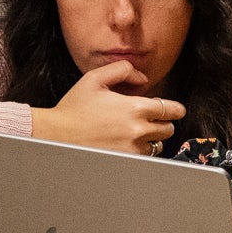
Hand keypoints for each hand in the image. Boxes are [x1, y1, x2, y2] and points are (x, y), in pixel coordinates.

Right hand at [31, 59, 188, 153]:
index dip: (175, 109)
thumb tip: (142, 78)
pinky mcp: (125, 162)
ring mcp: (132, 150)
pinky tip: (127, 144)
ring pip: (158, 146)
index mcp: (135, 108)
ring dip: (152, 139)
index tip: (174, 110)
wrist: (56, 135)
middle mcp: (138, 131)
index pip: (171, 110)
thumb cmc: (74, 108)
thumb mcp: (95, 78)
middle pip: (168, 129)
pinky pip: (144, 159)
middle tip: (150, 120)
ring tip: (136, 133)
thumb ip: (122, 70)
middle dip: (162, 123)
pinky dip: (141, 152)